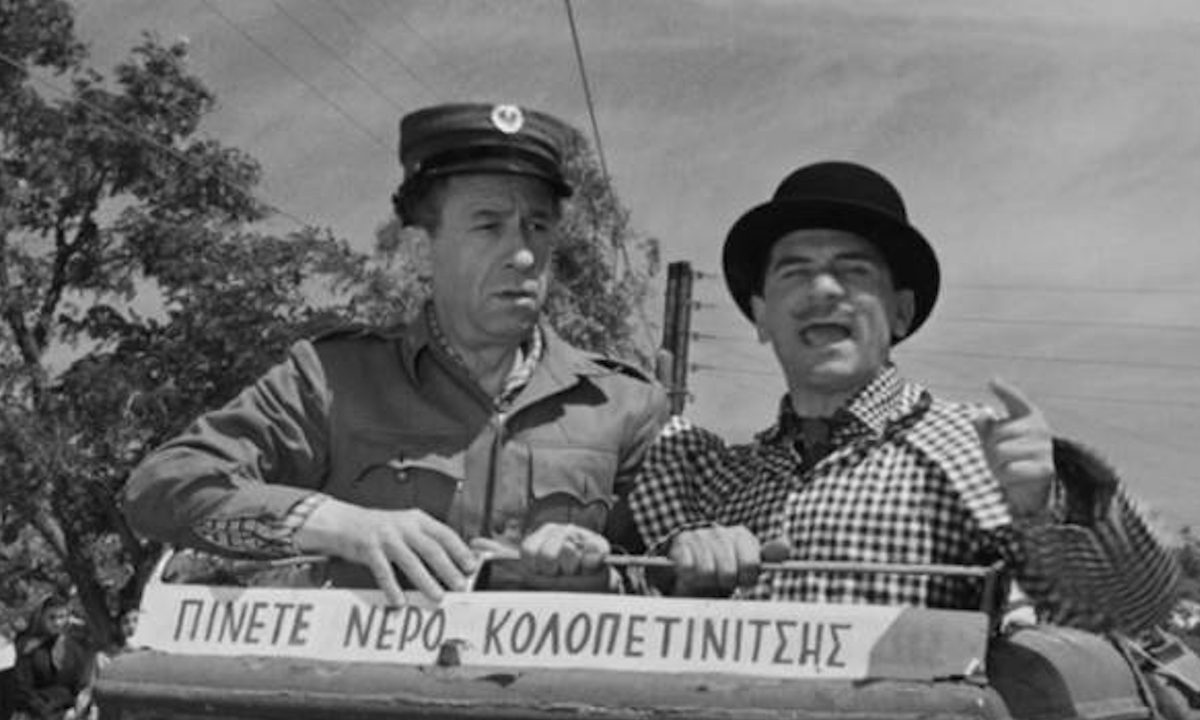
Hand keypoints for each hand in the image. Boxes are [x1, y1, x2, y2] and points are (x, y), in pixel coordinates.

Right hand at [296, 497, 476, 603]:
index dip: (460, 550)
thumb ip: (427, 539)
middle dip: (448, 569)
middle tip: (460, 585)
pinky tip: (399, 601)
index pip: (444, 534)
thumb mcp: (407, 526)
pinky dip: (392, 588)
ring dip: (426, 581)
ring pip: (411, 561)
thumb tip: (454, 561)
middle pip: (431, 549)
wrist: (344, 522)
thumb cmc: (381, 528)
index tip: (472, 566)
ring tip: (438, 596)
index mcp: (417, 519)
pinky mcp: (369, 549)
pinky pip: (384, 571)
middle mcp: (404, 526)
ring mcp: (386, 537)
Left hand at [471, 524, 611, 591]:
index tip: (541, 573)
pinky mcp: (599, 544)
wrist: (590, 587)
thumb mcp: (528, 569)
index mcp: (541, 536)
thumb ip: (501, 555)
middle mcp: (559, 531)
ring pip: (568, 551)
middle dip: (553, 571)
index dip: (534, 567)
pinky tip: (588, 567)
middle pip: (547, 554)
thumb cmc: (557, 579)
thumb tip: (473, 543)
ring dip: (571, 569)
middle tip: (559, 575)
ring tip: (574, 573)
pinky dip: (589, 563)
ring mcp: (580, 536)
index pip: (529, 551)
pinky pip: (592, 551)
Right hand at [669, 525, 760, 596]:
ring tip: (706, 578)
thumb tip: (786, 547)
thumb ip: (768, 556)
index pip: (751, 564)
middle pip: (728, 572)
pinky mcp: (681, 543)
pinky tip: (691, 573)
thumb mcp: (749, 564)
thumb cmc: (726, 567)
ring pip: (706, 571)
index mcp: (741, 536)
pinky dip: (689, 576)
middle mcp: (721, 532)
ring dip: (706, 581)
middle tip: (722, 581)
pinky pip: (688, 567)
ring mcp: (700, 536)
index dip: (746, 578)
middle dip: (725, 582)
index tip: (742, 582)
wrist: (694, 566)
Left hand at [972, 378, 1054, 518]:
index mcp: (1028, 415)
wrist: (1030, 485)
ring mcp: (1045, 447)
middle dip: (990, 448)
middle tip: (1000, 456)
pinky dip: (1005, 475)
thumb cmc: (1010, 456)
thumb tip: (979, 416)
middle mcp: (1040, 428)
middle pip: (996, 434)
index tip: (992, 381)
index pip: (1015, 400)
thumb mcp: (994, 440)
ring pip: (1000, 452)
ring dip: (996, 463)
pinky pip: (1010, 469)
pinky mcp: (1046, 468)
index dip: (1004, 391)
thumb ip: (985, 427)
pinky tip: (1015, 476)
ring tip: (1008, 465)